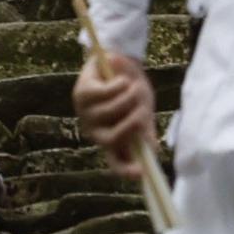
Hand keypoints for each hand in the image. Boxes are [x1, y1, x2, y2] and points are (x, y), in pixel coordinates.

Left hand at [74, 45, 159, 172]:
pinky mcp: (82, 94)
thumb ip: (144, 127)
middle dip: (132, 123)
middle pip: (113, 139)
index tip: (141, 172)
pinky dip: (120, 84)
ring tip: (134, 87)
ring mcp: (87, 114)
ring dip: (130, 95)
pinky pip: (106, 93)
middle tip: (144, 110)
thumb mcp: (143, 109)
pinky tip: (121, 81)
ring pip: (112, 110)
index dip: (127, 170)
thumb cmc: (132, 90)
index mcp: (114, 141)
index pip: (117, 163)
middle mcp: (97, 132)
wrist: (117, 61)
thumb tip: (150, 150)